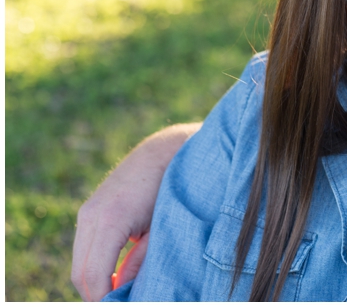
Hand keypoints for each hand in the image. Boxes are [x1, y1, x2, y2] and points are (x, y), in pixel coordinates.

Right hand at [71, 124, 198, 299]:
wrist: (164, 152)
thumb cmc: (169, 190)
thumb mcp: (160, 229)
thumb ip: (140, 263)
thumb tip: (122, 292)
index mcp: (111, 220)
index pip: (94, 277)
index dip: (105, 299)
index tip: (121, 305)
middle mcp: (92, 215)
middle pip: (80, 275)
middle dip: (96, 294)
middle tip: (120, 301)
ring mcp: (87, 211)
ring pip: (78, 264)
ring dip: (93, 281)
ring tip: (119, 290)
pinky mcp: (88, 210)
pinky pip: (83, 249)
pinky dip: (93, 264)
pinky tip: (115, 271)